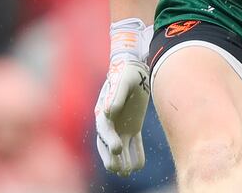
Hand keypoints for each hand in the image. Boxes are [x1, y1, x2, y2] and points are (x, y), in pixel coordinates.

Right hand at [95, 19, 152, 175]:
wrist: (136, 69)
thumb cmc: (127, 73)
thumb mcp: (123, 81)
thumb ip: (116, 95)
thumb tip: (108, 111)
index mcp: (103, 111)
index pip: (104, 129)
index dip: (110, 139)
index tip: (117, 147)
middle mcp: (109, 122)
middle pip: (106, 143)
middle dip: (111, 157)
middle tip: (117, 168)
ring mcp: (121, 126)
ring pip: (119, 147)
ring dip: (122, 160)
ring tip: (127, 172)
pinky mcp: (133, 128)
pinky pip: (134, 144)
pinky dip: (135, 154)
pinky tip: (139, 166)